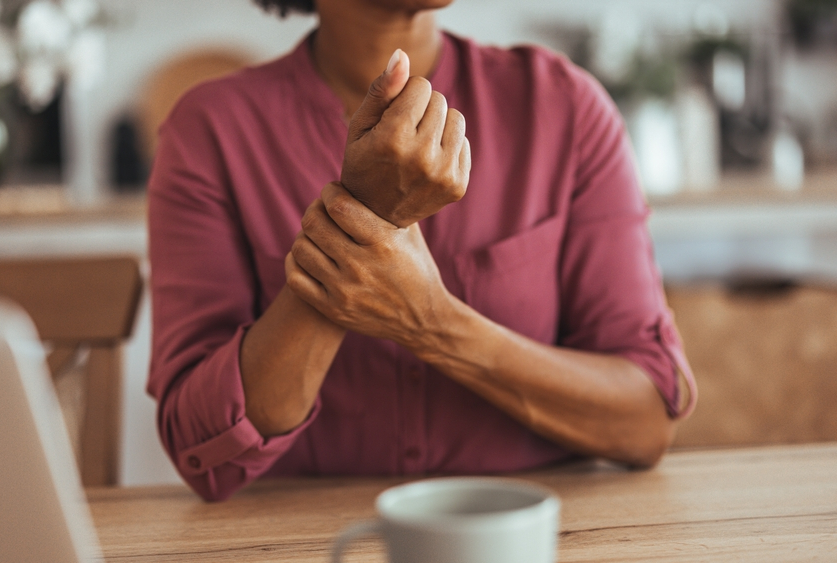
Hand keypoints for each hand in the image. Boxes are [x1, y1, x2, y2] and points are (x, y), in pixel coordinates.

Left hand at [286, 182, 452, 348]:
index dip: (329, 192)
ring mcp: (344, 290)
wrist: (422, 319)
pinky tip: (309, 256)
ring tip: (317, 234)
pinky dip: (296, 261)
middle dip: (314, 209)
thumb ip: (387, 207)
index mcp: (383, 244)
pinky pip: (295, 278)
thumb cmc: (416, 269)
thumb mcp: (410, 234)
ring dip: (305, 235)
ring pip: (301, 248)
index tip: (333, 191)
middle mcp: (361, 267)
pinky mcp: (333, 309)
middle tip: (322, 210)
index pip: (338, 206)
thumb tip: (364, 175)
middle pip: (313, 224)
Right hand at [340, 49, 471, 227]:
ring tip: (418, 145)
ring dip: (439, 125)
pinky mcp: (458, 185)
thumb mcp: (360, 126)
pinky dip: (448, 146)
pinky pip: (464, 142)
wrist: (376, 216)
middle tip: (404, 135)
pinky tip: (429, 162)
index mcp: (394, 139)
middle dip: (422, 109)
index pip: (422, 86)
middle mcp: (422, 157)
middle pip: (440, 99)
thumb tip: (402, 56)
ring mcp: (443, 174)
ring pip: (456, 117)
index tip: (393, 117)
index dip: (406, 96)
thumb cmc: (364, 162)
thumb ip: (381, 89)